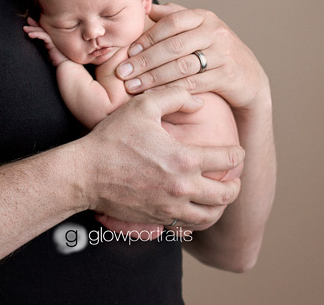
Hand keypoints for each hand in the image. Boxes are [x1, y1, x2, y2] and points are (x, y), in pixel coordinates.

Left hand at [24, 17, 68, 65]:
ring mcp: (54, 39)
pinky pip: (44, 36)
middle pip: (43, 29)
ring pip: (42, 31)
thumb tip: (40, 49)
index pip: (45, 31)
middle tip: (28, 20)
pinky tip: (30, 34)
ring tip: (25, 28)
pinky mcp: (53, 42)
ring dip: (33, 29)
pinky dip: (36, 34)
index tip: (30, 23)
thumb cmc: (60, 61)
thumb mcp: (50, 54)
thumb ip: (46, 50)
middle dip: (34, 24)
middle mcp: (54, 37)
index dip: (38, 26)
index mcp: (53, 40)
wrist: (67, 66)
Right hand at [76, 87, 243, 229]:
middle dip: (235, 184)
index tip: (237, 151)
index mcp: (183, 159)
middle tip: (233, 177)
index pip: (227, 161)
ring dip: (220, 205)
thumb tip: (199, 102)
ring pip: (210, 216)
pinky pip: (188, 226)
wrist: (85, 174)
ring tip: (219, 194)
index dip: (238, 155)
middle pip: (226, 194)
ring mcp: (169, 207)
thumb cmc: (112, 138)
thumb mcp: (143, 106)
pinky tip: (195, 206)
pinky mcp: (157, 219)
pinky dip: (198, 218)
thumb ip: (175, 96)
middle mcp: (181, 187)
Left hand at [116, 3, 269, 110]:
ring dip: (153, 78)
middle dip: (145, 60)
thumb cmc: (215, 50)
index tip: (128, 51)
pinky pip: (194, 83)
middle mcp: (215, 32)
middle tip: (123, 72)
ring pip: (181, 66)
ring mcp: (223, 54)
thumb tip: (146, 6)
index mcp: (204, 17)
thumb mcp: (199, 29)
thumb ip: (174, 16)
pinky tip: (153, 95)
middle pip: (174, 46)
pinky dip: (170, 89)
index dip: (148, 37)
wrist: (249, 76)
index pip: (171, 22)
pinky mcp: (227, 76)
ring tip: (133, 86)